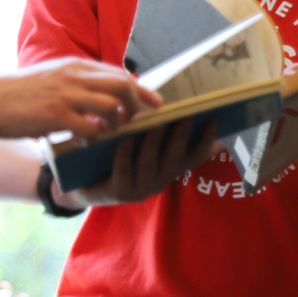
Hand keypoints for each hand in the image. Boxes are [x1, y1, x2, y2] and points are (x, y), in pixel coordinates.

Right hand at [0, 58, 159, 138]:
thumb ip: (77, 81)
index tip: (153, 101)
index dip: (139, 89)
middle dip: (138, 104)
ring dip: (116, 123)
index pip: (118, 73)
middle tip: (141, 119)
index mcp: (74, 66)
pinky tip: (85, 143)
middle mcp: (74, 77)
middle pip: (122, 85)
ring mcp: (65, 96)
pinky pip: (89, 129)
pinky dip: (94, 139)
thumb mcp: (52, 76)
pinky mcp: (55, 116)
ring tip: (109, 132)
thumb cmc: (18, 92)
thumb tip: (104, 91)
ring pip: (111, 106)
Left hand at [62, 119, 219, 206]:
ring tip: (156, 124)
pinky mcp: (119, 192)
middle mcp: (159, 180)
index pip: (194, 156)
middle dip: (181, 138)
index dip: (206, 140)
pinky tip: (125, 138)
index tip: (214, 121)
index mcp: (168, 168)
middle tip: (186, 118)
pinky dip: (126, 153)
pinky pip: (124, 170)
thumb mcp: (141, 141)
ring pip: (150, 164)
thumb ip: (161, 128)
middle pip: (174, 159)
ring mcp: (139, 188)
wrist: (83, 182)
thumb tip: (182, 104)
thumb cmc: (116, 154)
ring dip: (154, 143)